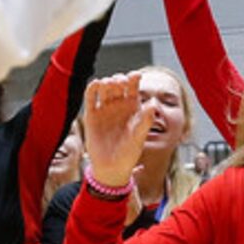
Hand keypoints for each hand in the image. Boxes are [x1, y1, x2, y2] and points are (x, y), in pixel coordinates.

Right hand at [81, 73, 157, 189]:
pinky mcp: (91, 114)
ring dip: (107, 82)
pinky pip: (91, 97)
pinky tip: (96, 84)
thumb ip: (146, 121)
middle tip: (121, 83)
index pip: (133, 86)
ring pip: (104, 88)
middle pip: (118, 84)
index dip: (134, 78)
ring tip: (109, 84)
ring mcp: (105, 108)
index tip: (136, 76)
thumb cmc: (129, 153)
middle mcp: (119, 105)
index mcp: (133, 107)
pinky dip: (92, 88)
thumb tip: (153, 104)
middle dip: (119, 79)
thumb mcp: (139, 137)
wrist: (111, 168)